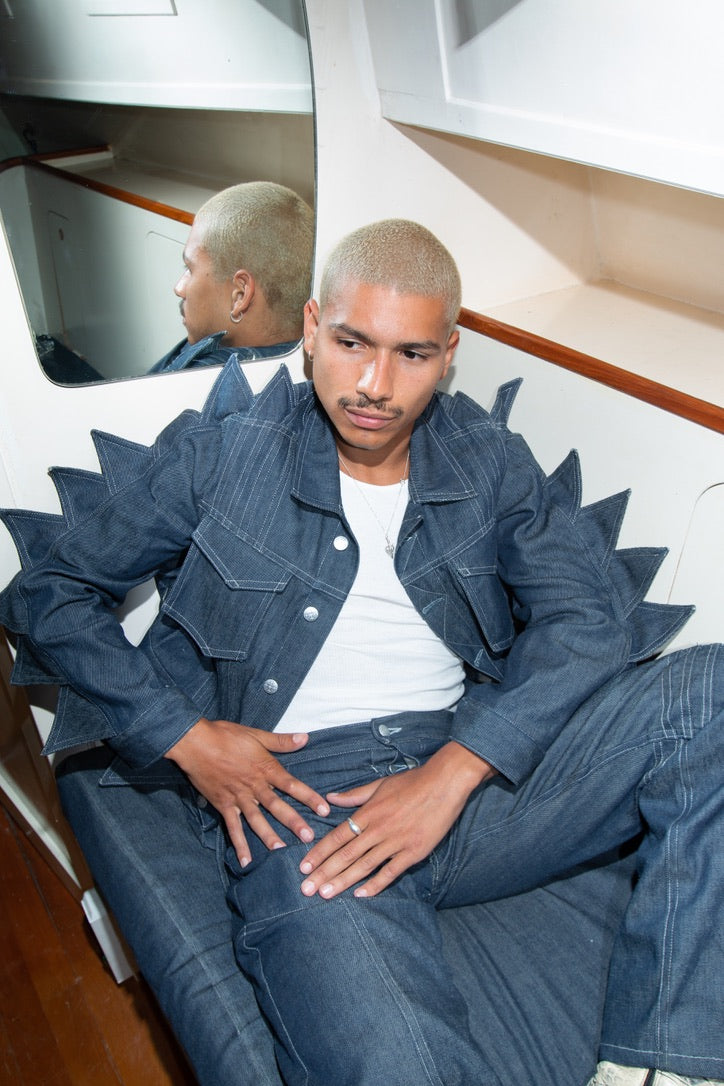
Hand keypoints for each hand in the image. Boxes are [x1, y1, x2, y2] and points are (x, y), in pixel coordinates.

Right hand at [165, 718, 329, 866]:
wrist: (195, 743)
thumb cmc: (225, 735)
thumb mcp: (256, 735)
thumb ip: (281, 741)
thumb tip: (305, 738)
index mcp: (265, 768)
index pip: (292, 785)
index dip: (309, 797)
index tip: (324, 810)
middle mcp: (254, 786)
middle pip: (277, 806)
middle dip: (294, 822)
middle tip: (309, 838)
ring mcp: (238, 797)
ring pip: (257, 820)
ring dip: (269, 836)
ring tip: (282, 851)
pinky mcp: (223, 805)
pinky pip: (232, 828)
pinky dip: (239, 844)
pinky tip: (246, 860)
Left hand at [298, 741, 494, 899]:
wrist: (445, 783)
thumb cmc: (413, 781)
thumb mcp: (380, 784)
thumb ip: (354, 795)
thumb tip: (330, 798)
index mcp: (368, 812)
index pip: (337, 837)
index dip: (319, 853)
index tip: (303, 867)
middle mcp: (379, 829)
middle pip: (346, 855)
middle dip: (323, 873)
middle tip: (306, 889)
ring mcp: (396, 842)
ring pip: (364, 866)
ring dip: (343, 881)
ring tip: (324, 894)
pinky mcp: (414, 852)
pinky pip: (391, 872)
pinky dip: (375, 885)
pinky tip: (360, 895)